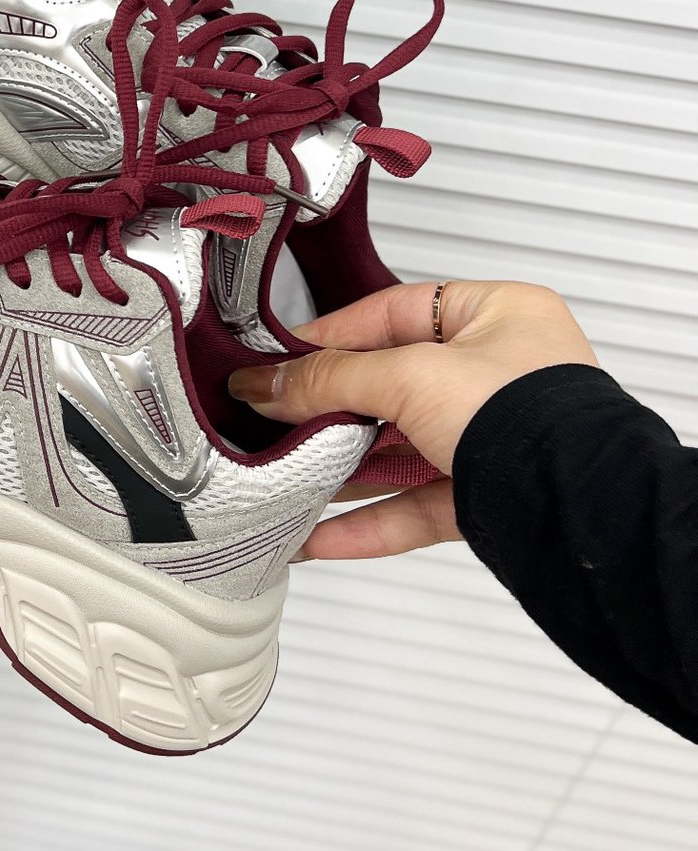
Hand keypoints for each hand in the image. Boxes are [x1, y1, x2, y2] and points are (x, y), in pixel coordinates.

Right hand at [228, 281, 597, 559]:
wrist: (583, 514)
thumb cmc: (531, 420)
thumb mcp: (412, 376)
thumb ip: (332, 378)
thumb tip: (266, 383)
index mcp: (499, 316)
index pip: (393, 313)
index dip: (331, 335)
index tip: (277, 360)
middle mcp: (501, 374)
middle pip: (393, 385)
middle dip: (330, 410)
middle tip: (271, 419)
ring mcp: (497, 438)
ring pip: (401, 451)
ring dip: (343, 469)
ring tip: (285, 476)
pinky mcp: (490, 498)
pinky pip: (415, 505)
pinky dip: (367, 522)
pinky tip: (318, 537)